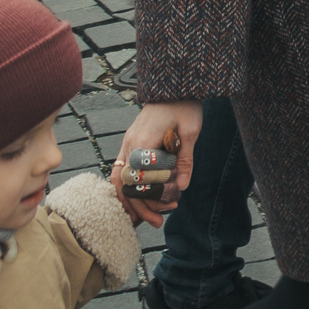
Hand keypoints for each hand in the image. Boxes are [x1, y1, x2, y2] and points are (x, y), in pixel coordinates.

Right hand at [111, 101, 201, 226]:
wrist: (175, 86)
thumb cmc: (184, 105)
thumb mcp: (190, 131)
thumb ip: (184, 159)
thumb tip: (183, 186)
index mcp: (141, 142)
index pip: (136, 181)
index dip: (148, 200)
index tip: (167, 209)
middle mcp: (129, 145)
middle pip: (123, 186)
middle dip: (139, 207)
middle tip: (158, 221)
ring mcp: (127, 143)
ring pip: (118, 181)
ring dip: (132, 200)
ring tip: (150, 216)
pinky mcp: (131, 143)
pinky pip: (122, 171)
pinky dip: (128, 188)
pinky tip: (141, 199)